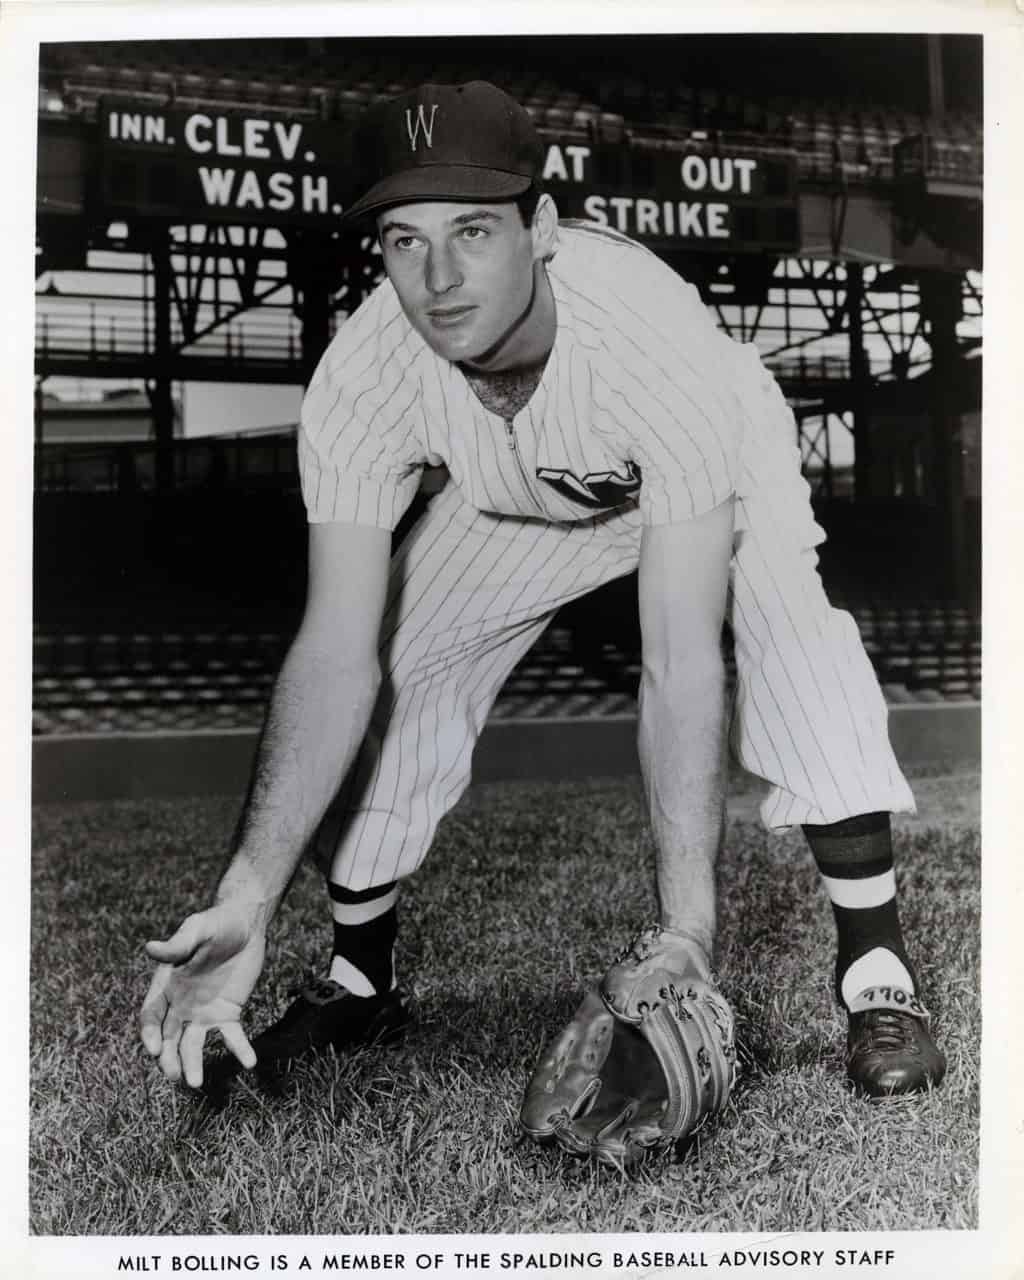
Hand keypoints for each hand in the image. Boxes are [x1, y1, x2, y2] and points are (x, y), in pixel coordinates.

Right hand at [139, 902, 266, 1087]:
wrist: (245, 924)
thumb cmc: (215, 923)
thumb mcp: (196, 930)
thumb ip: (177, 944)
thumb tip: (150, 947)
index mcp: (166, 986)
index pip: (151, 1016)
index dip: (150, 1033)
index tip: (155, 1049)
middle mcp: (180, 1005)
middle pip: (168, 1039)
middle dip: (168, 1059)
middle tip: (176, 1076)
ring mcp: (203, 1013)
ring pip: (193, 1045)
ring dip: (193, 1064)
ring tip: (196, 1083)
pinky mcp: (229, 1014)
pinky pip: (232, 1037)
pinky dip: (239, 1050)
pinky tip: (250, 1062)